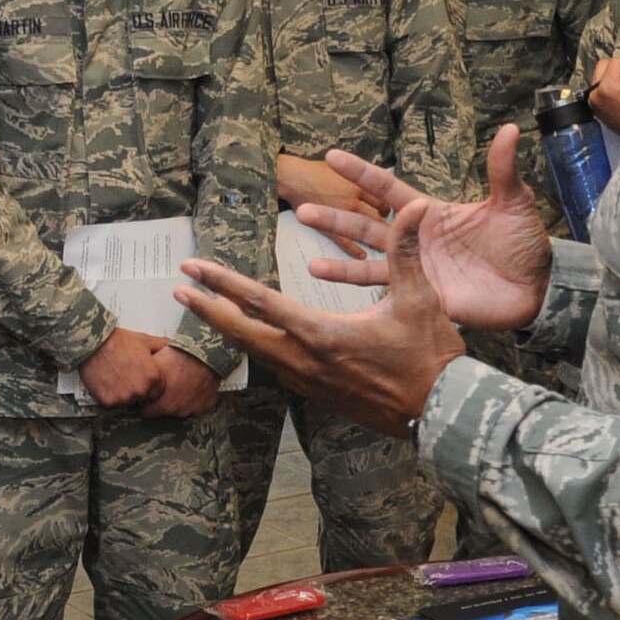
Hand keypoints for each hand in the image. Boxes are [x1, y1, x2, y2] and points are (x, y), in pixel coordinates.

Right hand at [79, 328, 167, 408]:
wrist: (94, 344)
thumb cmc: (118, 341)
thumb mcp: (144, 340)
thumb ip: (160, 345)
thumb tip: (170, 344)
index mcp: (153, 378)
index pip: (158, 392)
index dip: (150, 386)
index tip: (141, 379)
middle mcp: (141, 390)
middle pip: (143, 398)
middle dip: (137, 391)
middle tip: (126, 377)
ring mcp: (124, 398)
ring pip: (127, 402)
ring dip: (123, 395)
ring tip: (116, 378)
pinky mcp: (108, 402)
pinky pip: (111, 404)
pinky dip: (109, 396)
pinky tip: (106, 382)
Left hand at [141, 345, 222, 417]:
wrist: (205, 350)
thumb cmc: (180, 355)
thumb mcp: (152, 365)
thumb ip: (141, 379)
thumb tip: (132, 383)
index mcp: (164, 405)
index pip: (146, 413)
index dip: (145, 401)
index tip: (148, 394)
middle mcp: (179, 411)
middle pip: (164, 411)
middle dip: (162, 400)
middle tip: (166, 384)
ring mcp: (195, 409)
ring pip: (180, 408)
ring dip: (178, 399)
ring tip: (179, 382)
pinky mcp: (207, 404)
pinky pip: (197, 404)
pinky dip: (194, 397)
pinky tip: (191, 384)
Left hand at [177, 200, 465, 435]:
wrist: (439, 414)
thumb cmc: (429, 357)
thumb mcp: (418, 299)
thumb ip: (406, 251)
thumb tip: (415, 205)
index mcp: (321, 335)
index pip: (259, 303)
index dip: (221, 282)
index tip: (192, 269)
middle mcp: (304, 361)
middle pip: (241, 333)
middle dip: (207, 309)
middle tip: (180, 288)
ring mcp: (308, 382)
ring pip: (255, 352)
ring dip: (228, 329)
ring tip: (207, 309)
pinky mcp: (317, 393)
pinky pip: (275, 366)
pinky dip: (256, 346)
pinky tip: (254, 337)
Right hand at [296, 126, 553, 331]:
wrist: (537, 288)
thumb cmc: (524, 244)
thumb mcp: (513, 203)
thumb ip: (502, 171)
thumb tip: (510, 130)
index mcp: (431, 214)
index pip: (388, 189)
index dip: (362, 173)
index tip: (333, 156)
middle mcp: (416, 241)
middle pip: (367, 225)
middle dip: (336, 217)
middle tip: (304, 208)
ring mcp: (416, 271)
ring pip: (369, 262)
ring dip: (340, 261)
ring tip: (309, 258)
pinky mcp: (423, 297)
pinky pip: (387, 294)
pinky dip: (362, 292)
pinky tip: (338, 290)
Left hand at [588, 49, 619, 136]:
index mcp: (606, 88)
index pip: (615, 61)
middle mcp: (595, 94)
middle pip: (603, 66)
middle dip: (617, 69)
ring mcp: (593, 102)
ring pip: (600, 77)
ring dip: (612, 78)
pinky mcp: (594, 108)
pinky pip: (599, 89)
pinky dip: (608, 88)